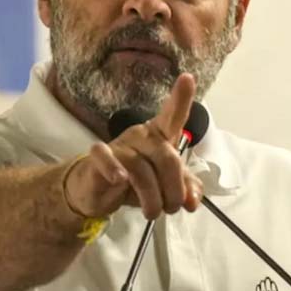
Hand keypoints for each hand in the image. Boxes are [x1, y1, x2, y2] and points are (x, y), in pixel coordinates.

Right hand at [64, 73, 204, 219]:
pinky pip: (108, 159)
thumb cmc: (136, 182)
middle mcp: (142, 135)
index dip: (181, 98)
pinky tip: (120, 180)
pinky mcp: (99, 157)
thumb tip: (194, 201)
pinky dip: (115, 170)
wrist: (97, 191)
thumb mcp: (165, 187)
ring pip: (143, 171)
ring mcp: (120, 144)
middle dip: (174, 190)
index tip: (188, 78)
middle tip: (173, 209)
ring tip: (153, 213)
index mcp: (160, 136)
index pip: (173, 116)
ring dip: (153, 199)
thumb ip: (185, 189)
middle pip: (167, 158)